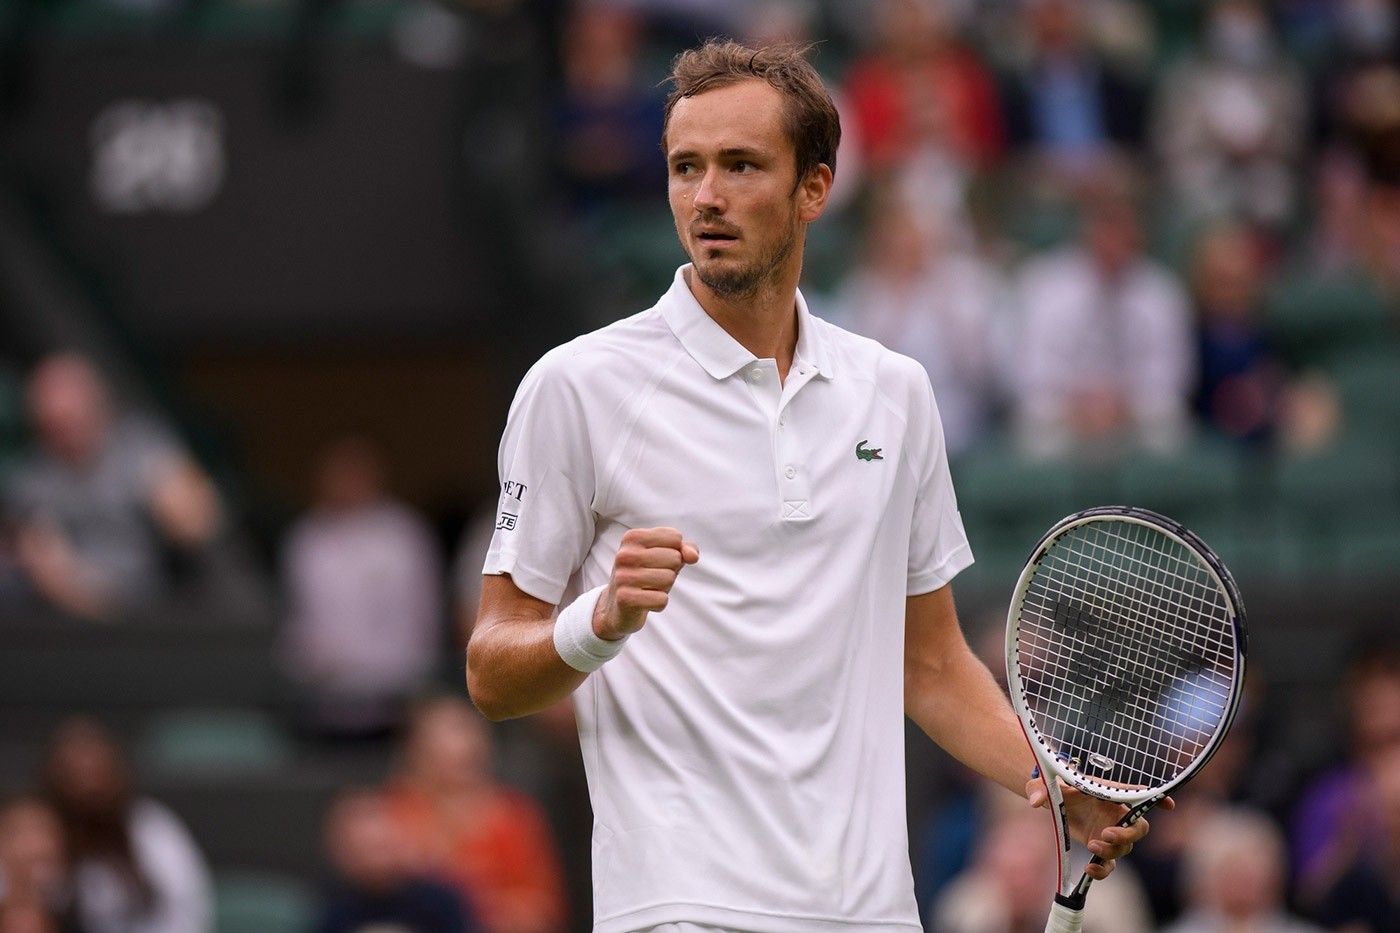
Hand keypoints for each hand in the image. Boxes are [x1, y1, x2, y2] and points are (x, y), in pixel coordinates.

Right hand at [593, 527, 698, 640]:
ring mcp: (623, 576)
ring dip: (665, 588)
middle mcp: (625, 554)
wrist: (617, 606)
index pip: (675, 537)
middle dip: (671, 571)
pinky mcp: (625, 599)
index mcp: (633, 537)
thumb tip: (693, 556)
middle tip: (653, 577)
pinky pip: (662, 600)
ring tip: (648, 588)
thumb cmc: (645, 575)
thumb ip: (684, 549)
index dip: (675, 552)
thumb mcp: (664, 556)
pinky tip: (645, 601)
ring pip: (669, 579)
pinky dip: (659, 603)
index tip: (658, 560)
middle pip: (675, 558)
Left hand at [1026, 776, 1173, 880]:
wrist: (1053, 799)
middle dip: (1129, 835)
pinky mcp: (1100, 847)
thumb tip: (1036, 800)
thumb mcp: (1044, 784)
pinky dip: (1103, 870)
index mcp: (1108, 794)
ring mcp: (1110, 832)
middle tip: (1107, 834)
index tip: (1169, 804)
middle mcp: (1115, 814)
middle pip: (1138, 828)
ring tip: (1092, 845)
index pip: (1138, 794)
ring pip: (1125, 848)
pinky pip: (1110, 864)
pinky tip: (1089, 869)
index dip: (1156, 799)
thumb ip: (1039, 789)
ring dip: (1112, 850)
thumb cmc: (1055, 786)